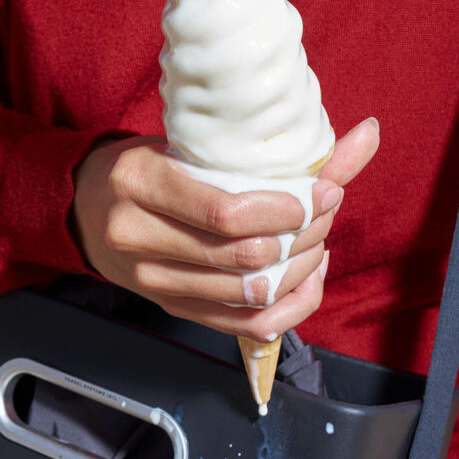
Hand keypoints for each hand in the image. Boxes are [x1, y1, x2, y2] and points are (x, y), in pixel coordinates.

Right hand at [71, 118, 378, 341]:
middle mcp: (137, 236)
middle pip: (243, 257)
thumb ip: (278, 149)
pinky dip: (287, 307)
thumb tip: (368, 133)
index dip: (286, 210)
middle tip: (325, 214)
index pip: (225, 213)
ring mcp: (151, 281)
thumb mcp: (195, 145)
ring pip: (246, 295)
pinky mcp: (170, 308)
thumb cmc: (150, 168)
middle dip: (301, 238)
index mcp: (139, 182)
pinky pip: (242, 325)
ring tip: (316, 244)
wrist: (90, 209)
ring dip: (298, 272)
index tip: (321, 193)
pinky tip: (304, 280)